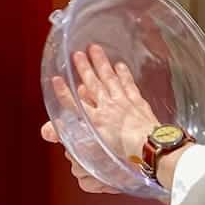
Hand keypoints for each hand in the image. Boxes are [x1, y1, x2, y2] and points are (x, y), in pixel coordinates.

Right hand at [40, 46, 158, 194]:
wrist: (148, 147)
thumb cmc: (125, 154)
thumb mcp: (95, 151)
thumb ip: (77, 142)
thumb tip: (56, 136)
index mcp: (95, 121)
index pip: (74, 103)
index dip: (64, 92)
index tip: (57, 80)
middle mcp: (107, 107)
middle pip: (92, 84)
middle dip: (84, 68)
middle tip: (77, 54)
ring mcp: (123, 102)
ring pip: (109, 79)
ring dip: (101, 64)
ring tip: (95, 50)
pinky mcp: (138, 102)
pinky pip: (128, 84)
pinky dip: (124, 74)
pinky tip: (120, 65)